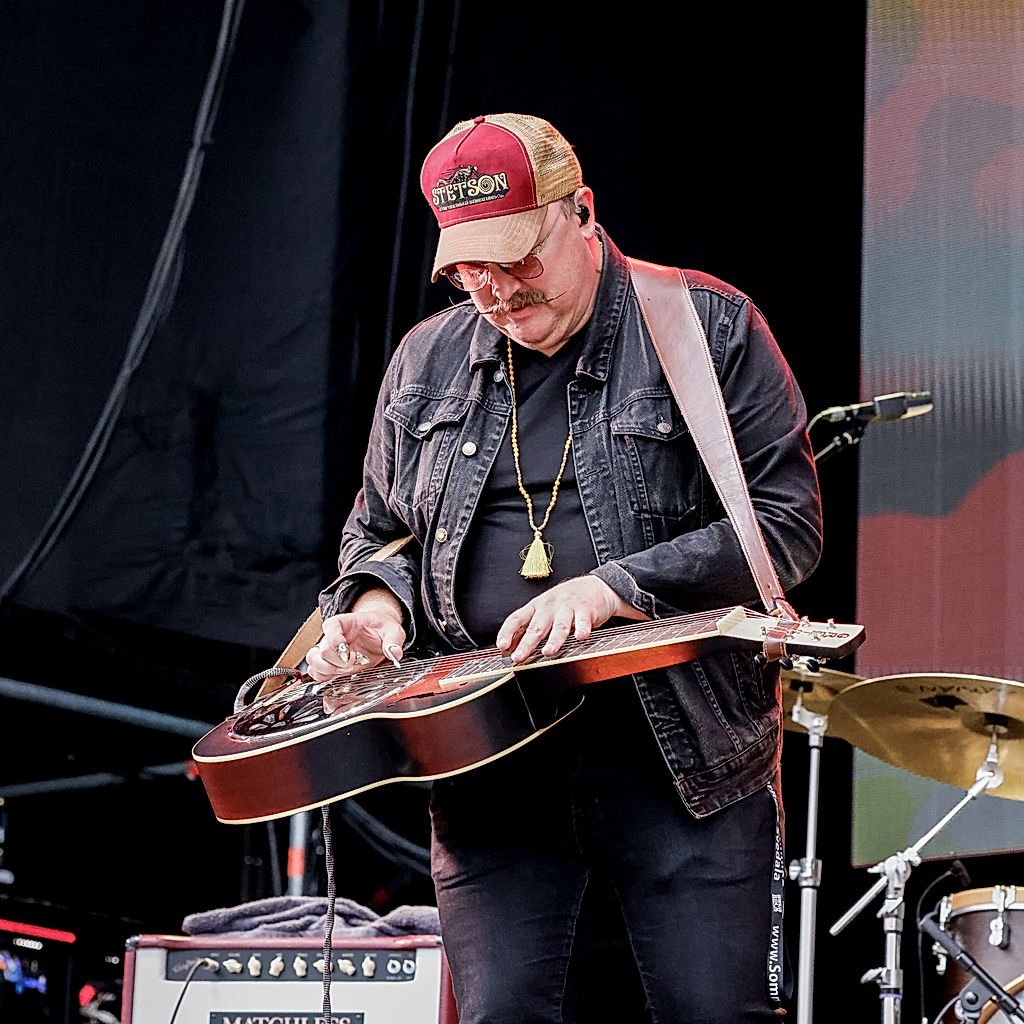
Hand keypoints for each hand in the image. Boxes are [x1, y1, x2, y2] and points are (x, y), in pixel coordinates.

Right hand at [305, 589, 405, 681]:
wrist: (377, 632)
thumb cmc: (381, 628)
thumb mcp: (392, 630)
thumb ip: (393, 640)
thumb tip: (394, 652)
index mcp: (344, 622)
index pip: (330, 627)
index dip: (335, 641)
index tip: (348, 653)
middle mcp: (332, 636)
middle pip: (321, 650)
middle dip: (337, 662)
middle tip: (353, 663)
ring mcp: (330, 651)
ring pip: (313, 662)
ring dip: (327, 671)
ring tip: (345, 672)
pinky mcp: (330, 665)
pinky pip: (316, 672)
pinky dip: (324, 679)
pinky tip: (340, 678)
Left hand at [496, 575, 646, 664]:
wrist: (594, 586)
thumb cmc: (566, 601)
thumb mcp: (544, 610)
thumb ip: (530, 627)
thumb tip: (512, 648)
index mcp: (536, 607)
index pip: (517, 618)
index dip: (508, 632)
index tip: (501, 646)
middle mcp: (549, 606)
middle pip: (536, 626)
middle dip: (527, 643)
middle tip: (519, 657)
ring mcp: (567, 607)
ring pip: (559, 625)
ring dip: (554, 639)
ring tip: (548, 652)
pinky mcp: (585, 609)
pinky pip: (583, 620)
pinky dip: (582, 628)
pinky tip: (581, 637)